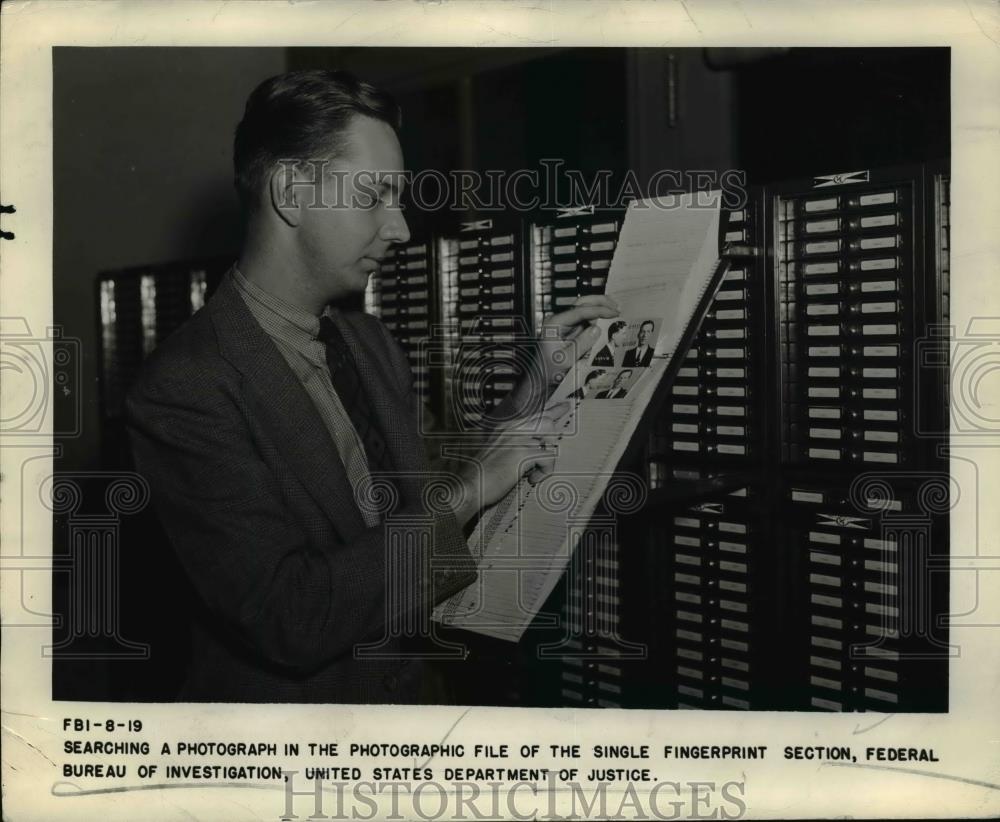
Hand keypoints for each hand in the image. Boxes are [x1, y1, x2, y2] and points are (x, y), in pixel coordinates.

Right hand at [453, 402, 572, 525]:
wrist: (469, 485)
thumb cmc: (480, 472)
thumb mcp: (496, 450)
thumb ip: (513, 444)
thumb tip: (535, 445)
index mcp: (505, 427)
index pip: (534, 414)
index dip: (551, 410)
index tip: (562, 407)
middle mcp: (512, 430)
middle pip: (546, 420)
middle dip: (557, 429)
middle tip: (563, 427)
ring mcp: (518, 440)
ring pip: (550, 440)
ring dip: (547, 458)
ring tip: (537, 469)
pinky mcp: (522, 455)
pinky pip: (548, 458)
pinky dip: (544, 471)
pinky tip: (533, 478)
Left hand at [537, 295, 619, 385]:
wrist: (541, 380)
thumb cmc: (549, 371)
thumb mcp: (566, 360)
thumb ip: (581, 343)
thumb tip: (596, 328)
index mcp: (555, 324)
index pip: (580, 311)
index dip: (599, 310)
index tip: (614, 312)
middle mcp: (559, 320)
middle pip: (581, 304)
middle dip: (600, 302)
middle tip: (617, 306)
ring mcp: (565, 325)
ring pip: (585, 310)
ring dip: (600, 307)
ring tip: (616, 310)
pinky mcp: (571, 332)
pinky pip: (586, 321)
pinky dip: (598, 318)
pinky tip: (609, 319)